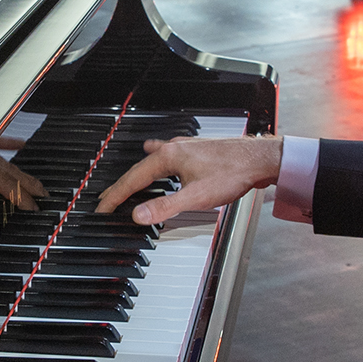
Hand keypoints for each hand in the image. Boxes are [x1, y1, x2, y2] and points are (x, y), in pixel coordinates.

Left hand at [0, 148, 47, 221]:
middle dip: (26, 183)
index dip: (19, 195)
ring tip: (35, 178)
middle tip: (44, 195)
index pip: (1, 181)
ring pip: (0, 154)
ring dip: (18, 167)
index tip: (34, 206)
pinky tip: (18, 143)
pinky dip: (4, 141)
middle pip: (6, 167)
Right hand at [95, 136, 282, 224]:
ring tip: (128, 180)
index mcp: (168, 157)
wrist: (259, 158)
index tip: (103, 207)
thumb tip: (140, 214)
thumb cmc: (232, 172)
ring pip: (154, 160)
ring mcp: (186, 147)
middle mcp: (174, 148)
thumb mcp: (196, 196)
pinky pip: (168, 156)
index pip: (133, 179)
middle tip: (109, 198)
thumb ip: (165, 207)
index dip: (116, 195)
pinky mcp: (196, 150)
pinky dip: (158, 162)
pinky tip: (162, 158)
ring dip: (139, 172)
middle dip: (123, 184)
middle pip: (140, 168)